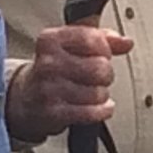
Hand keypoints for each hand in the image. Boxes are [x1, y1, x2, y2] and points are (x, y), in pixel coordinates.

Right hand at [6, 22, 135, 142]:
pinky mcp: (53, 112)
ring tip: (92, 92)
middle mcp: (48, 62)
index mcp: (51, 39)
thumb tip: (126, 42)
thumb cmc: (53, 69)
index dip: (105, 49)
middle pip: (100, 67)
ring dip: (101, 95)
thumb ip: (102, 39)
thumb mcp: (72, 45)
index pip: (93, 39)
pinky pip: (92, 112)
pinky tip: (100, 107)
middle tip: (99, 77)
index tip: (102, 54)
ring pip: (98, 92)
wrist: (25, 98)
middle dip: (106, 74)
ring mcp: (49, 88)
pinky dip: (102, 111)